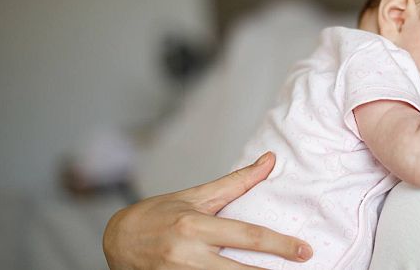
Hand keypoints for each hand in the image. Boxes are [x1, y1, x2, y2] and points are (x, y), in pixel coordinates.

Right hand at [103, 152, 312, 268]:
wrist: (116, 240)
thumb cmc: (158, 215)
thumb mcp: (196, 195)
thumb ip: (236, 182)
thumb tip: (269, 160)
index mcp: (195, 226)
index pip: (247, 236)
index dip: (279, 245)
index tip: (304, 250)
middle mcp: (188, 254)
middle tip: (302, 268)